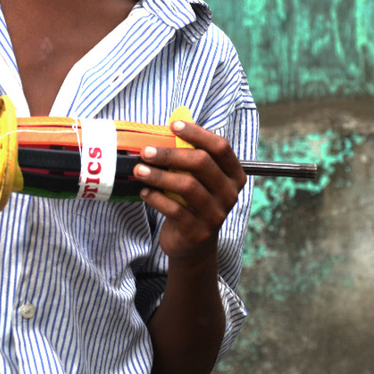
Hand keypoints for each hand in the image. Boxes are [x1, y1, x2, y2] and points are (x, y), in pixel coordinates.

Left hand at [133, 120, 247, 264]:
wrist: (193, 247)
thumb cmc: (192, 204)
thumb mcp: (198, 181)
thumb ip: (189, 157)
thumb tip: (169, 128)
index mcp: (234, 176)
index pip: (221, 147)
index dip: (197, 133)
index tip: (173, 126)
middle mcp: (230, 194)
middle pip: (202, 163)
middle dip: (171, 154)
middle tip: (146, 151)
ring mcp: (216, 215)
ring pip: (187, 186)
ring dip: (159, 175)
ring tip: (139, 170)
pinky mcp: (198, 232)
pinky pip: (175, 209)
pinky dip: (156, 198)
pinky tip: (145, 192)